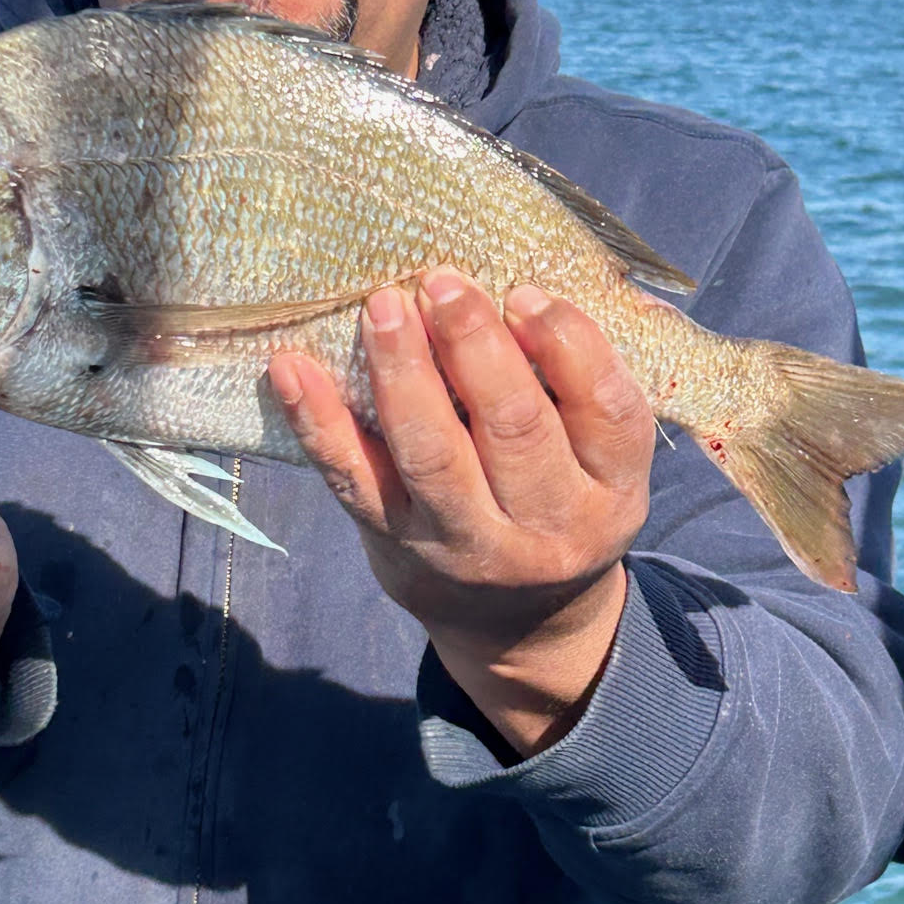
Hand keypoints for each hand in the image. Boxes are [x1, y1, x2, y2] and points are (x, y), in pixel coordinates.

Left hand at [270, 270, 653, 756]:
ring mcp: (466, 543)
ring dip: (403, 373)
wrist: (516, 622)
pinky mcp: (396, 544)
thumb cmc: (554, 499)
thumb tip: (552, 281)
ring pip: (433, 455)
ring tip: (382, 307)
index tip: (523, 292)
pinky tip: (290, 369)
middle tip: (441, 283)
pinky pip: (353, 479)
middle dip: (475, 346)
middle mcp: (547, 527)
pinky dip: (318, 422)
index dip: (568, 344)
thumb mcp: (599, 460)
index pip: (607, 410)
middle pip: (515, 428)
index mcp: (612, 491)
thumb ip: (583, 384)